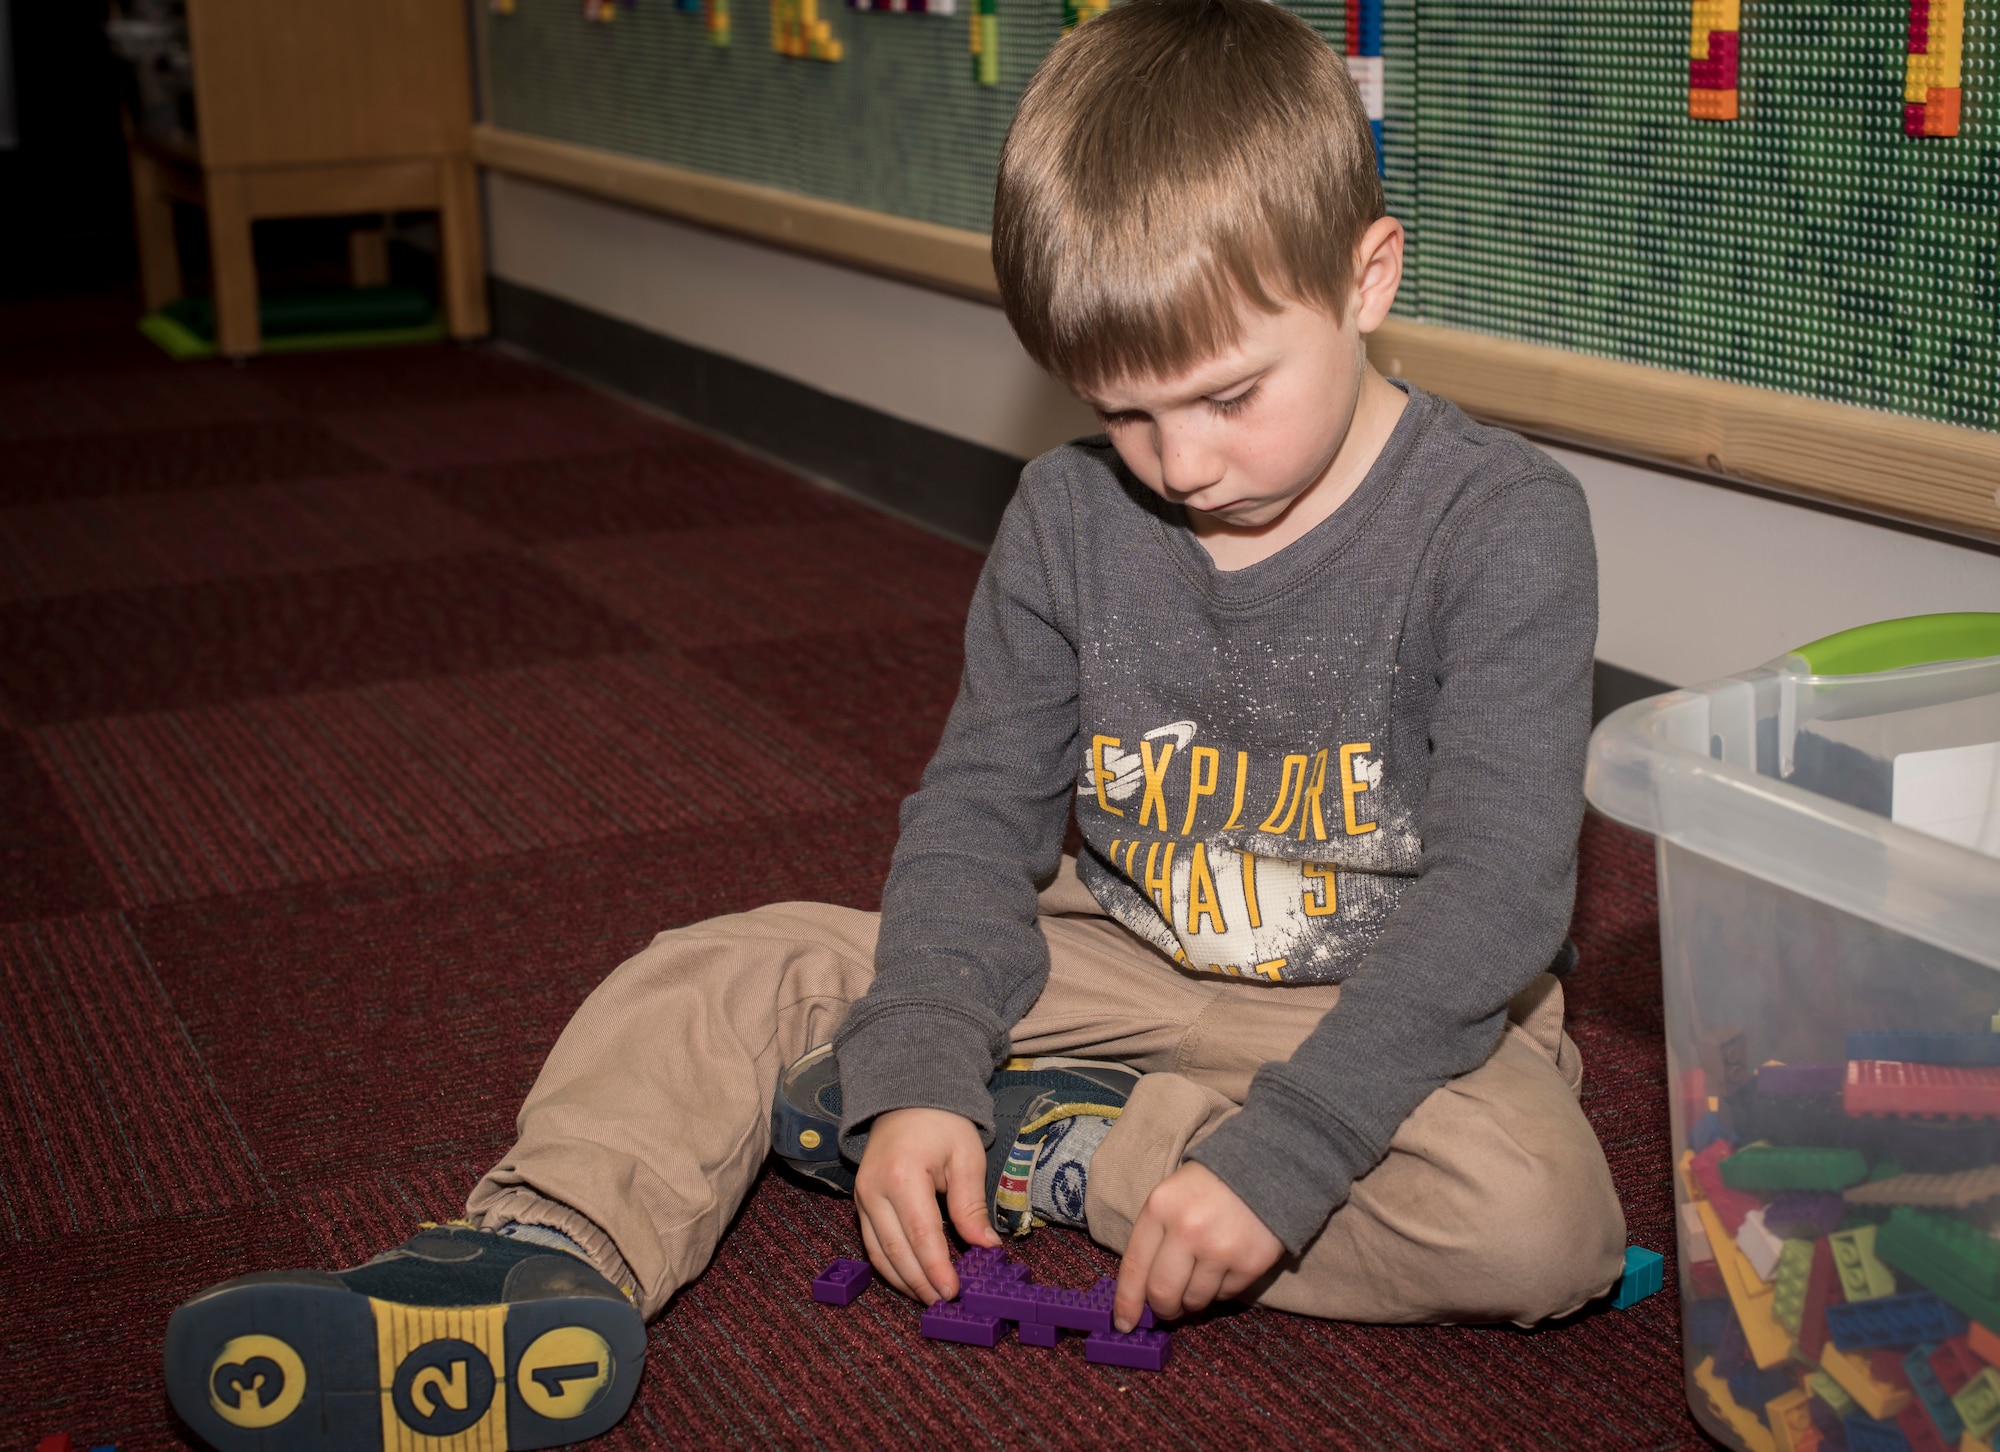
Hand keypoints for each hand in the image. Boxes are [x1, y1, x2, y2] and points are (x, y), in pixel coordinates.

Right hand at [853, 1106, 1001, 1304]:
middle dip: (920, 1282)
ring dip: (903, 1281)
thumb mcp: (966, 1156)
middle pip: (896, 1250)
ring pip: (878, 1253)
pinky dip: (890, 1267)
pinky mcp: (860, 1202)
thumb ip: (971, 1204)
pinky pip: (871, 1244)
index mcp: (902, 1175)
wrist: (905, 1097)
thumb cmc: (941, 1123)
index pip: (921, 1235)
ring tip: (929, 1298)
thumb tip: (986, 1247)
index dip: (937, 1268)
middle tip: (945, 1303)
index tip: (954, 1292)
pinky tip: (911, 1279)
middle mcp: (874, 1190)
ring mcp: (862, 1197)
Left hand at [1114, 1160, 1282, 1330]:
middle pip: (1163, 1293)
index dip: (1127, 1302)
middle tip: (1168, 1309)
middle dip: (1162, 1309)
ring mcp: (1220, 1248)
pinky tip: (1224, 1266)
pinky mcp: (1250, 1263)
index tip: (1124, 1323)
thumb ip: (1153, 1239)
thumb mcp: (1170, 1197)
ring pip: (1194, 1300)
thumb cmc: (1207, 1187)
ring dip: (1192, 1300)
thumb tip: (1140, 1292)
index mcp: (1160, 1208)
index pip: (1134, 1267)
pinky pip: (1224, 1296)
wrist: (1264, 1169)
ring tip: (1200, 1277)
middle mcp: (1188, 1230)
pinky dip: (1220, 1290)